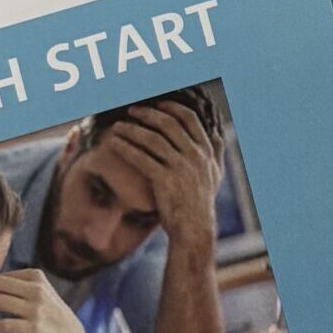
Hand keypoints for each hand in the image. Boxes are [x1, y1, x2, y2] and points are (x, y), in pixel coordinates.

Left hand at [102, 101, 224, 247]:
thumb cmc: (202, 202)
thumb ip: (217, 151)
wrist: (194, 228)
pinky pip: (142, 158)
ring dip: (132, 130)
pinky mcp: (164, 180)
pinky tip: (115, 144)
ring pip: (152, 139)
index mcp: (206, 150)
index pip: (189, 118)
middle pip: (168, 124)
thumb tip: (217, 131)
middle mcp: (194, 155)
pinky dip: (126, 149)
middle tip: (132, 110)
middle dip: (148, 114)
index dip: (171, 107)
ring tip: (118, 127)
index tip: (157, 103)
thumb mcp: (216, 173)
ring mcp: (180, 167)